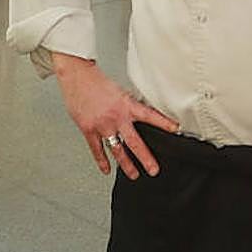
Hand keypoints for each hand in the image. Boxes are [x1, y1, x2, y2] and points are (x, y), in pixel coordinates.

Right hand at [51, 52, 178, 179]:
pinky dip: (102, 161)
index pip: (149, 115)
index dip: (163, 123)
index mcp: (126, 105)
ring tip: (134, 174)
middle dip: (145, 158)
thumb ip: (128, 105)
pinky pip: (97, 149)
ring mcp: (102, 125)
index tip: (175, 130)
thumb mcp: (119, 90)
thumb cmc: (96, 81)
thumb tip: (138, 114)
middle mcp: (115, 117)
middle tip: (153, 169)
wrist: (77, 76)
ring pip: (117, 150)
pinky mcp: (88, 129)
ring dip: (126, 164)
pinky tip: (107, 169)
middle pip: (134, 142)